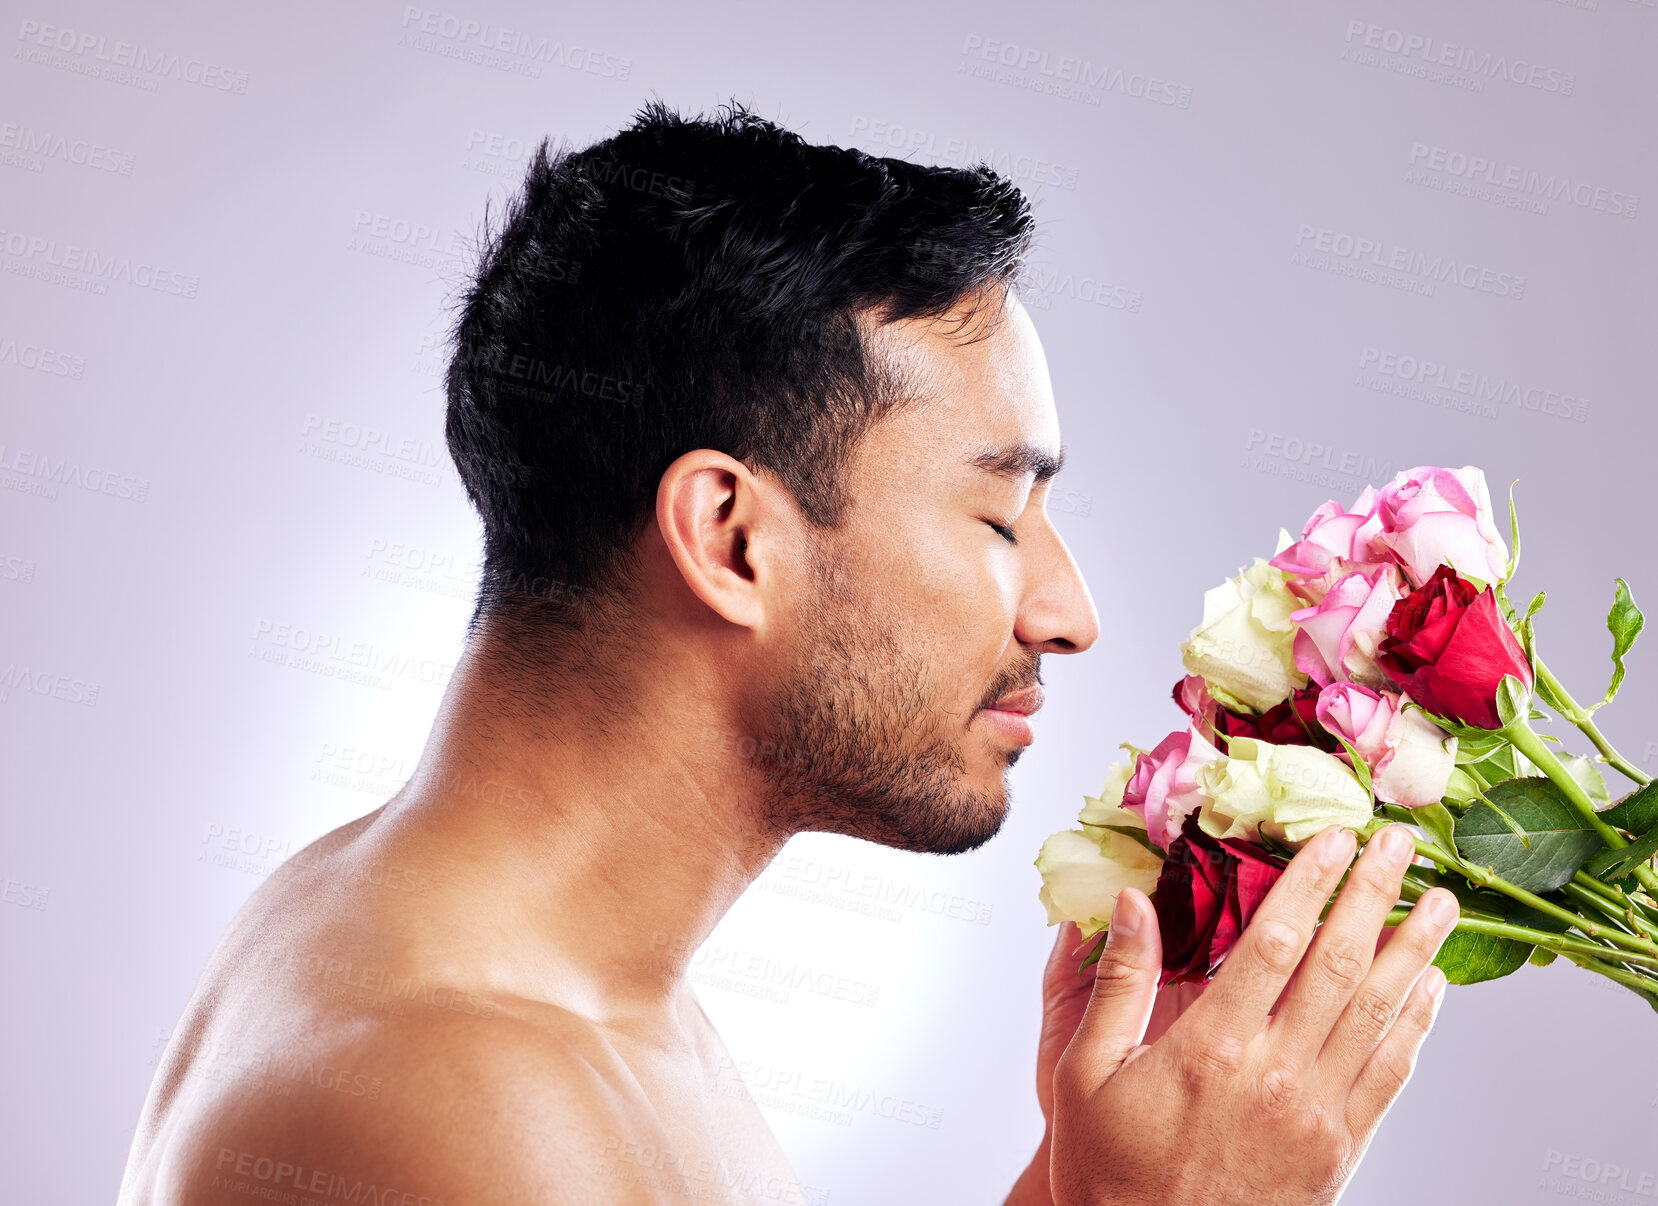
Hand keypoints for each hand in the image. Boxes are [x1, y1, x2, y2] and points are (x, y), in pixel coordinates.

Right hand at [1047, 823, 1456, 1205]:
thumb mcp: (1083, 1072)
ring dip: (1414, 952)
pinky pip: (1389, 1077)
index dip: (1310, 884)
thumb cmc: (1109, 1166)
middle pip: (1340, 967)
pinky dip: (1417, 1026)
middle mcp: (1275, 1076)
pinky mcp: (1338, 1150)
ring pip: (1379, 1016)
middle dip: (1373, 896)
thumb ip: (1117, 983)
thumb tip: (1133, 902)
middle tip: (1400, 845)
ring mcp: (1314, 1115)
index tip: (1332, 838)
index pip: (1275, 943)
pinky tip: (1430, 989)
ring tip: (1440, 902)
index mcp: (1211, 1048)